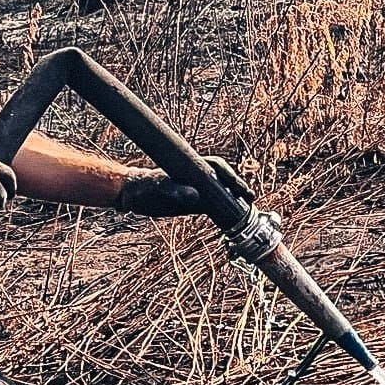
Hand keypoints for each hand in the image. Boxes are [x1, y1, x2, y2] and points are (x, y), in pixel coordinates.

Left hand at [115, 156, 252, 216]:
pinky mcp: (195, 202)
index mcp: (191, 168)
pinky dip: (225, 209)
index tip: (240, 187)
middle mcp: (197, 177)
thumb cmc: (145, 189)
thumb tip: (194, 195)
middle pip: (224, 178)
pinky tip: (235, 217)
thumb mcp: (158, 190)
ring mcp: (197, 189)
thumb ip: (175, 191)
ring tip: (248, 208)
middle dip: (238, 187)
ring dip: (235, 198)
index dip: (231, 176)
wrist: (133, 194)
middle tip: (250, 198)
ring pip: (222, 191)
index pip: (217, 167)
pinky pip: (214, 203)